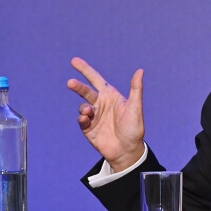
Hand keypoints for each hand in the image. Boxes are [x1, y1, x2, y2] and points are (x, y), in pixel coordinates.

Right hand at [67, 57, 145, 171]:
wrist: (127, 150)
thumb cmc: (134, 128)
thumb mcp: (135, 107)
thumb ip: (136, 89)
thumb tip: (140, 70)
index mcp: (111, 96)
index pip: (96, 79)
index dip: (85, 70)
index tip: (74, 61)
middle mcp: (100, 104)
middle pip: (85, 91)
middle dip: (77, 86)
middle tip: (70, 82)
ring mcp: (93, 116)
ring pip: (82, 106)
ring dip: (84, 108)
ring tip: (88, 112)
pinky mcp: (88, 128)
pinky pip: (81, 120)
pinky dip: (82, 119)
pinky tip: (86, 119)